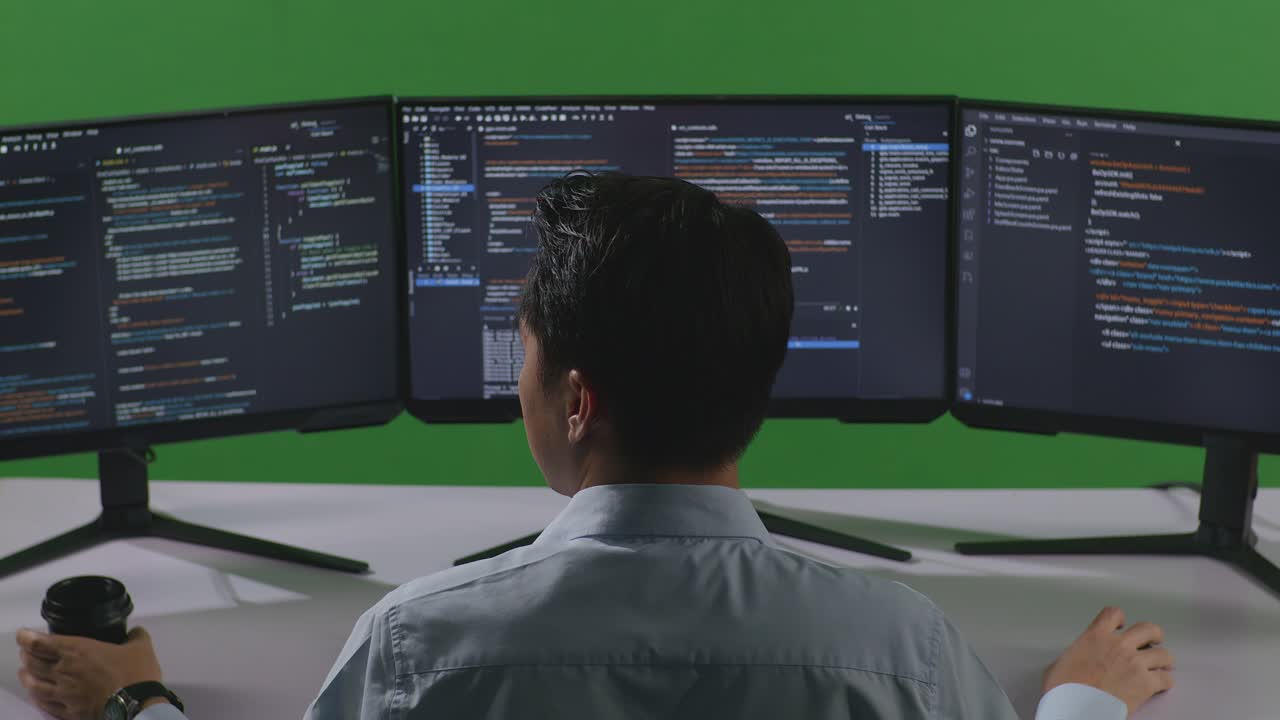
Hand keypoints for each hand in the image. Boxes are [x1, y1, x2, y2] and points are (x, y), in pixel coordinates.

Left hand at [15, 627, 163, 719]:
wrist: (137, 705)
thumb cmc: (136, 672)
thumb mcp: (141, 647)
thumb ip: (135, 636)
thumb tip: (134, 632)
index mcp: (79, 650)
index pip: (42, 643)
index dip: (27, 638)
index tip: (23, 634)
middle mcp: (65, 671)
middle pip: (33, 663)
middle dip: (26, 655)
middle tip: (26, 651)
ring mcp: (64, 693)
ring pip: (34, 685)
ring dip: (26, 677)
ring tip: (25, 672)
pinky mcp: (69, 712)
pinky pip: (45, 705)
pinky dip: (36, 698)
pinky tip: (36, 695)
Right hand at [1043, 607, 1174, 715]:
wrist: (1075, 707)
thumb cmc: (1065, 688)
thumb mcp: (1060, 663)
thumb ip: (1075, 655)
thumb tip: (1073, 662)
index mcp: (1096, 636)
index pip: (1113, 614)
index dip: (1120, 618)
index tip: (1122, 624)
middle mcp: (1119, 645)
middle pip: (1148, 629)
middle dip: (1153, 635)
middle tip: (1152, 641)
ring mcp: (1135, 663)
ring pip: (1163, 654)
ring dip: (1163, 660)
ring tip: (1162, 665)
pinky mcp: (1145, 684)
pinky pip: (1166, 679)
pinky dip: (1165, 682)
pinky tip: (1161, 684)